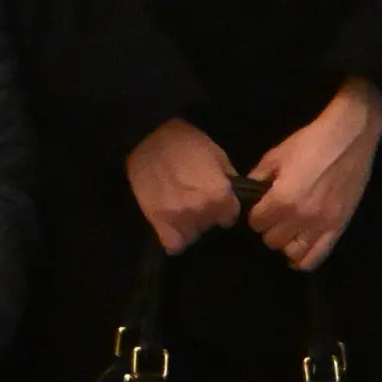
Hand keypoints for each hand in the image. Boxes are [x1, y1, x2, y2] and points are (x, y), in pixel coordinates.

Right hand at [124, 119, 243, 254]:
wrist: (147, 136)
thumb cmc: (186, 142)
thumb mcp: (217, 155)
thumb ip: (228, 180)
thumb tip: (234, 195)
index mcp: (220, 195)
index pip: (230, 217)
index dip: (223, 208)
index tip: (215, 201)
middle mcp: (202, 210)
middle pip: (211, 225)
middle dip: (206, 214)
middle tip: (194, 199)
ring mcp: (179, 217)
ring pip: (193, 235)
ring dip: (189, 225)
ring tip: (180, 208)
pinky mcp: (158, 220)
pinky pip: (173, 245)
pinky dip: (174, 240)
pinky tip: (171, 227)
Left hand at [247, 78, 381, 271]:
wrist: (348, 138)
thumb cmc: (308, 144)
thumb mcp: (274, 157)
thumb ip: (257, 179)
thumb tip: (246, 193)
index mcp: (282, 199)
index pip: (255, 223)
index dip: (254, 215)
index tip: (259, 207)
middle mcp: (302, 217)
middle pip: (272, 240)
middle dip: (268, 229)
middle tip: (273, 217)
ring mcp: (323, 225)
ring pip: (294, 253)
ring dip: (286, 244)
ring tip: (287, 230)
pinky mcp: (340, 227)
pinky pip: (318, 257)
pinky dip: (305, 259)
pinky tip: (298, 250)